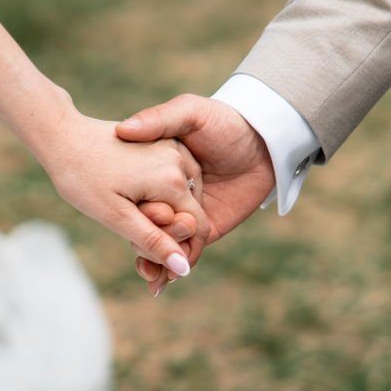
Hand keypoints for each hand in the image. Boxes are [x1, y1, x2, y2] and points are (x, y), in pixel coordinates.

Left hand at [36, 110, 207, 278]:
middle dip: (170, 236)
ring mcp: (172, 149)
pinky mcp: (163, 143)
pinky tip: (137, 204)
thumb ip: (153, 241)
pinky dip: (161, 197)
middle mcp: (180, 161)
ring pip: (183, 196)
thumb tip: (183, 269)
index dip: (183, 254)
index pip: (198, 227)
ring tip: (130, 221)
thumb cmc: (82, 178)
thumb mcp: (115, 216)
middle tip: (134, 248)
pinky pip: (173, 179)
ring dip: (166, 216)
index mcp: (172, 180)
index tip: (159, 272)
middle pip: (191, 213)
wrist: (62, 136)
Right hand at [117, 94, 274, 293]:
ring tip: (151, 274)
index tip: (136, 215)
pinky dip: (178, 265)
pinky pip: (189, 251)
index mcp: (155, 168)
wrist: (266, 142)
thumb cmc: (226, 122)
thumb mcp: (190, 112)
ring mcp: (186, 214)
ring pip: (164, 242)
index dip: (132, 208)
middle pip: (146, 224)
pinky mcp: (207, 229)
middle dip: (141, 244)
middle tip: (142, 255)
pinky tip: (166, 279)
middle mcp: (167, 193)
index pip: (134, 195)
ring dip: (155, 262)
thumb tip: (124, 129)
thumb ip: (158, 118)